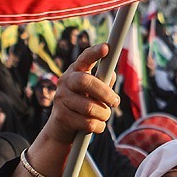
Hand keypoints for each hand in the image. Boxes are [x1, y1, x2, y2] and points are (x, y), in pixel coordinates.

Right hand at [8, 45, 117, 176]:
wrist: (60, 129)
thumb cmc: (81, 106)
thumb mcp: (92, 92)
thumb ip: (103, 82)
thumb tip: (112, 74)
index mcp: (74, 72)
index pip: (84, 58)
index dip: (95, 52)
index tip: (107, 47)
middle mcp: (65, 82)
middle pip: (86, 82)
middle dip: (105, 93)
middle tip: (115, 101)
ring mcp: (61, 99)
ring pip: (90, 107)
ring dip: (104, 114)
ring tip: (104, 116)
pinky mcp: (61, 117)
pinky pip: (88, 123)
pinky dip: (98, 126)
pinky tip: (97, 125)